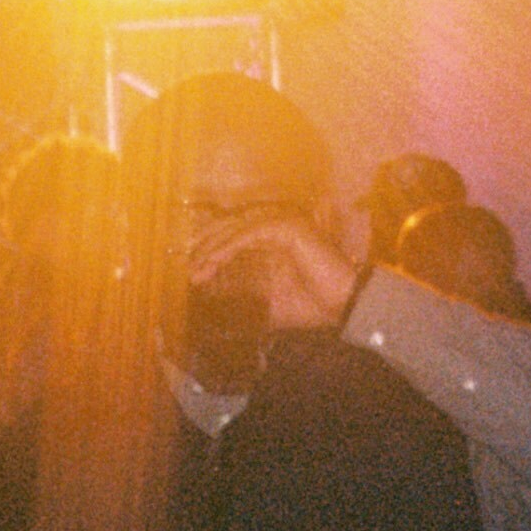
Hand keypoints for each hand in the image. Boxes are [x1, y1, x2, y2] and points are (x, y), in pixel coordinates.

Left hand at [195, 207, 360, 332]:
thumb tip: (212, 302)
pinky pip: (249, 233)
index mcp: (271, 241)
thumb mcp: (267, 302)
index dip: (208, 249)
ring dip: (212, 249)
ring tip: (196, 269)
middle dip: (204, 247)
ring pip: (235, 229)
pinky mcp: (288, 227)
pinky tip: (213, 262)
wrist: (344, 306)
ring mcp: (283, 223)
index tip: (189, 269)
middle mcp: (275, 227)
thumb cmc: (311, 305)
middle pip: (228, 228)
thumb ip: (242, 296)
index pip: (231, 236)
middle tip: (186, 268)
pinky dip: (228, 247)